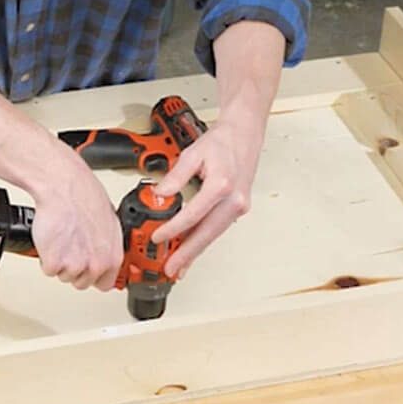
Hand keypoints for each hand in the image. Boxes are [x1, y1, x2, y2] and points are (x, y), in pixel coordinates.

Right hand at [30, 155, 123, 290]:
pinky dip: (45, 257)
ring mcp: (74, 266)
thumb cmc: (84, 197)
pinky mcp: (54, 263)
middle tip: (70, 246)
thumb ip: (107, 244)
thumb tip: (104, 250)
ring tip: (61, 239)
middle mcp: (95, 265)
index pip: (105, 284)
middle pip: (81, 282)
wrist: (63, 188)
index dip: (93, 275)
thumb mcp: (109, 222)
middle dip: (74, 267)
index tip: (87, 268)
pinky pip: (48, 269)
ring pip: (63, 276)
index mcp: (112, 257)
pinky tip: (52, 240)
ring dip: (59, 261)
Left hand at [151, 119, 260, 277]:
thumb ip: (175, 177)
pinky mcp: (239, 208)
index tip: (158, 237)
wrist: (244, 134)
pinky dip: (204, 240)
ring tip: (179, 265)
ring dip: (195, 251)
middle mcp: (234, 199)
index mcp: (222, 184)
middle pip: (207, 233)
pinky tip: (192, 248)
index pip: (193, 214)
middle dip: (187, 254)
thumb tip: (160, 194)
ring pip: (214, 234)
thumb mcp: (192, 154)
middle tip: (172, 269)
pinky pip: (218, 228)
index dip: (174, 229)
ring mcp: (239, 206)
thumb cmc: (222, 141)